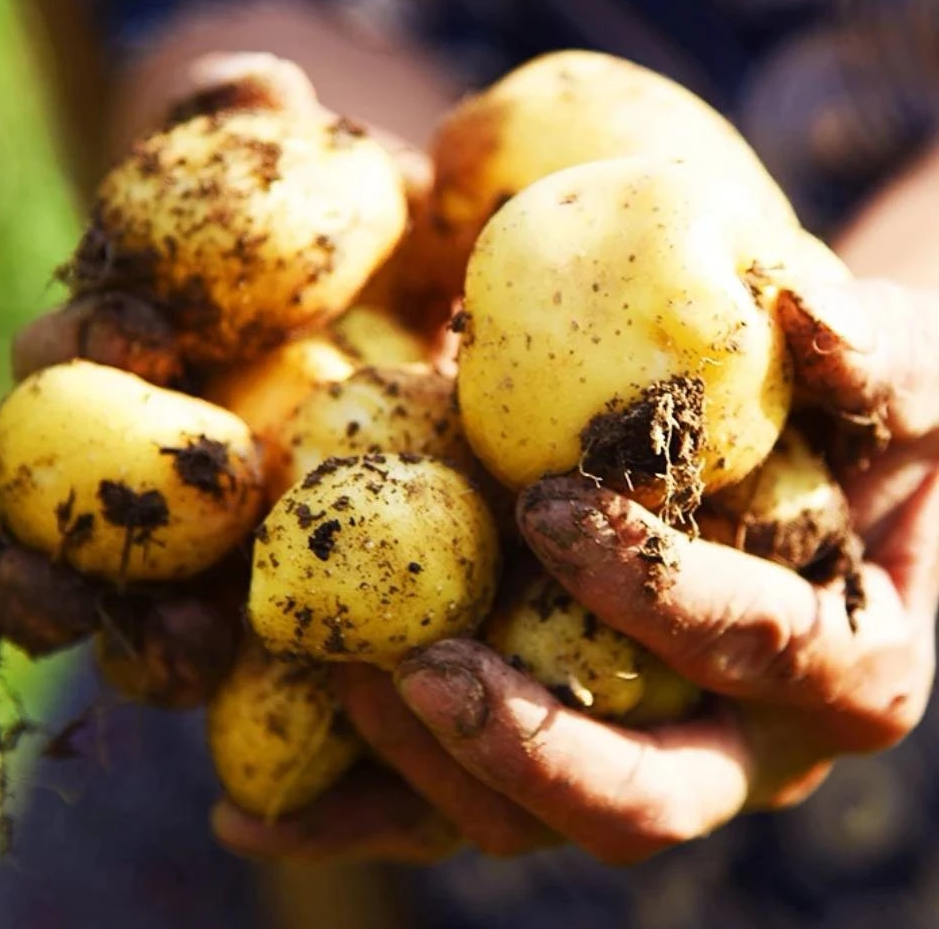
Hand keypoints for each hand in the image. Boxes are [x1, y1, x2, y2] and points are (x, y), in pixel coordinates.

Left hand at [213, 277, 938, 864]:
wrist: (798, 461)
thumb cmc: (841, 406)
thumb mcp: (895, 364)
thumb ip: (872, 352)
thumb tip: (807, 314)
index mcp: (840, 661)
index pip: (759, 648)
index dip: (660, 596)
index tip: (548, 508)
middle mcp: (747, 743)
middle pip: (647, 799)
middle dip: (534, 745)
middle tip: (419, 667)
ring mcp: (647, 759)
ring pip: (539, 825)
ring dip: (432, 771)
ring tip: (342, 678)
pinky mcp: (560, 754)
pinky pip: (459, 809)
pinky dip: (364, 809)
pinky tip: (262, 794)